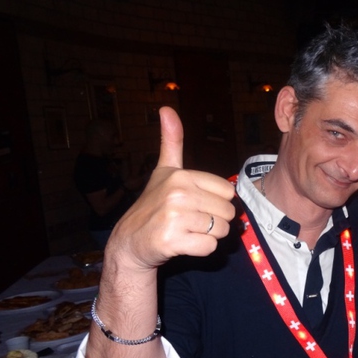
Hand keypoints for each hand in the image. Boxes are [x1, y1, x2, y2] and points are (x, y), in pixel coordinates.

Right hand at [106, 107, 236, 270]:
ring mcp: (174, 218)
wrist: (129, 242)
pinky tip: (184, 243)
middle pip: (227, 212)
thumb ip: (171, 142)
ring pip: (221, 230)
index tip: (196, 204)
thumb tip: (166, 108)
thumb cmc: (153, 205)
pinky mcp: (172, 241)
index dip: (216, 201)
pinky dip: (201, 249)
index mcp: (181, 176)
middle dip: (216, 220)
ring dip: (209, 235)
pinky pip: (210, 247)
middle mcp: (178, 194)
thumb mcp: (163, 171)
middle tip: (192, 221)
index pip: (227, 192)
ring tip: (188, 231)